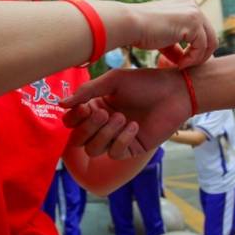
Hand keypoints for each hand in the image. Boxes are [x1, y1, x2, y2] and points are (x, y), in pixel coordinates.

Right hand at [62, 68, 192, 158]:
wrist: (175, 92)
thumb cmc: (145, 82)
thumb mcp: (113, 81)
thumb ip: (87, 91)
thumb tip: (60, 104)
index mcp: (95, 106)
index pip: (72, 121)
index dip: (73, 118)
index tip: (84, 108)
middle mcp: (103, 124)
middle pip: (79, 139)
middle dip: (89, 127)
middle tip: (104, 113)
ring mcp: (116, 138)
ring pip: (94, 149)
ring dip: (105, 134)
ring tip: (122, 117)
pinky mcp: (131, 149)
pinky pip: (114, 153)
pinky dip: (122, 140)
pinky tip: (135, 126)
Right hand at [94, 0, 216, 67]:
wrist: (129, 24)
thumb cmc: (140, 31)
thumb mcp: (163, 38)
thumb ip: (175, 45)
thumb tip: (184, 60)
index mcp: (186, 5)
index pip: (202, 31)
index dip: (195, 50)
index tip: (180, 62)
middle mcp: (193, 5)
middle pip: (210, 36)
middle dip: (200, 55)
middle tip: (184, 66)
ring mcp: (195, 13)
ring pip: (211, 43)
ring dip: (197, 59)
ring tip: (181, 66)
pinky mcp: (193, 23)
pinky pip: (202, 47)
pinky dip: (193, 59)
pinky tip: (180, 64)